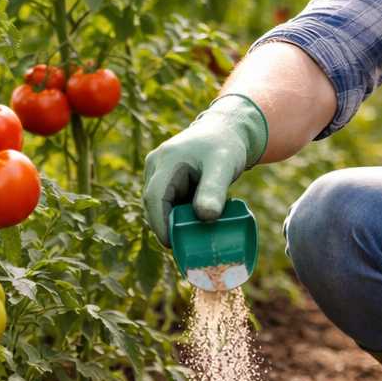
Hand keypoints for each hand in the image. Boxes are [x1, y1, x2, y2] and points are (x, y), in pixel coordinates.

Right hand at [142, 94, 267, 245]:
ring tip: (192, 239)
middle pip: (154, 203)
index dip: (159, 223)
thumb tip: (205, 217)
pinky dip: (178, 215)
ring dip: (173, 221)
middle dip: (166, 227)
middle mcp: (156, 165)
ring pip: (160, 204)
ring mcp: (159, 171)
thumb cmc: (225, 146)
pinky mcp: (166, 179)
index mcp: (166, 160)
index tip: (171, 245)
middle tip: (184, 249)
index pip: (154, 197)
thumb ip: (213, 190)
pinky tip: (193, 226)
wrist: (227, 131)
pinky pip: (168, 201)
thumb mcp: (223, 167)